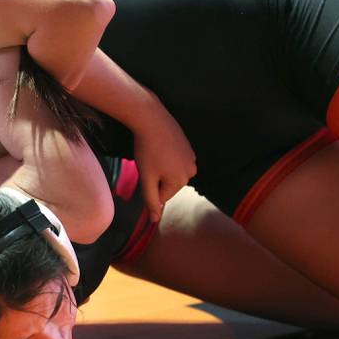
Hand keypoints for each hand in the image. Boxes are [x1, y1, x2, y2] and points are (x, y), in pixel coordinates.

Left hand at [133, 105, 195, 222]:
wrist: (151, 119)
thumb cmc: (147, 150)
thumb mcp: (146, 178)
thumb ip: (151, 200)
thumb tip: (155, 220)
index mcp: (181, 181)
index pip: (162, 196)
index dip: (149, 186)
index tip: (146, 171)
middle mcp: (191, 171)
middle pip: (168, 184)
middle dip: (157, 177)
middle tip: (149, 161)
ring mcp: (191, 157)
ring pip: (171, 172)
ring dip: (161, 167)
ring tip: (154, 152)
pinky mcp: (188, 146)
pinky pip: (174, 159)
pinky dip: (166, 157)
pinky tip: (159, 146)